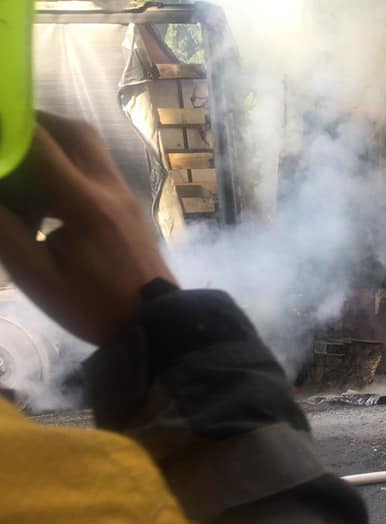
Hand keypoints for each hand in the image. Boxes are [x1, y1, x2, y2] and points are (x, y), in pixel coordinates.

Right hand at [0, 111, 176, 344]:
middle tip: (6, 139)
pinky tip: (48, 194)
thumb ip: (6, 231)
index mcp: (84, 204)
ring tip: (20, 164)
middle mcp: (109, 188)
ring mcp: (126, 195)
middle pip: (74, 131)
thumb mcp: (38, 277)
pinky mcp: (131, 206)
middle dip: (36, 124)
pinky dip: (71, 164)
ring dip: (55, 142)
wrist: (157, 324)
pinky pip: (99, 167)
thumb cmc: (94, 305)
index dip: (9, 132)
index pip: (40, 144)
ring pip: (91, 147)